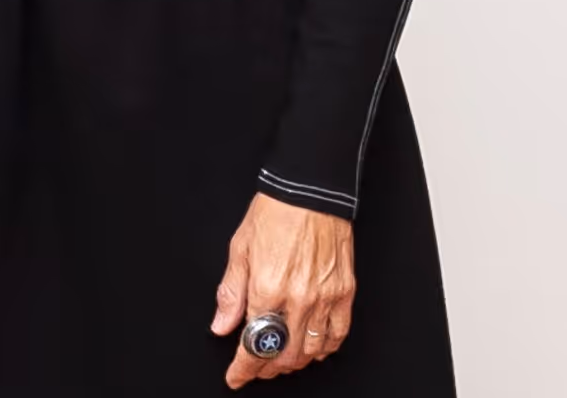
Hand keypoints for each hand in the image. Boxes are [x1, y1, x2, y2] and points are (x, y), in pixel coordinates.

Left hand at [211, 191, 354, 383]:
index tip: (236, 377)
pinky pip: (337, 334)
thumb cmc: (275, 212)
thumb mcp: (240, 249)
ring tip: (281, 360)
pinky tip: (313, 348)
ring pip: (311, 350)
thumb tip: (222, 324)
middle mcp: (298, 298)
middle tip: (257, 367)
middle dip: (267, 367)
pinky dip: (325, 348)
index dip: (243, 368)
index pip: (254, 344)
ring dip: (294, 362)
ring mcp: (325, 297)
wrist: (310, 190)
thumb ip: (231, 292)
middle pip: (283, 354)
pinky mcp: (344, 292)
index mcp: (267, 288)